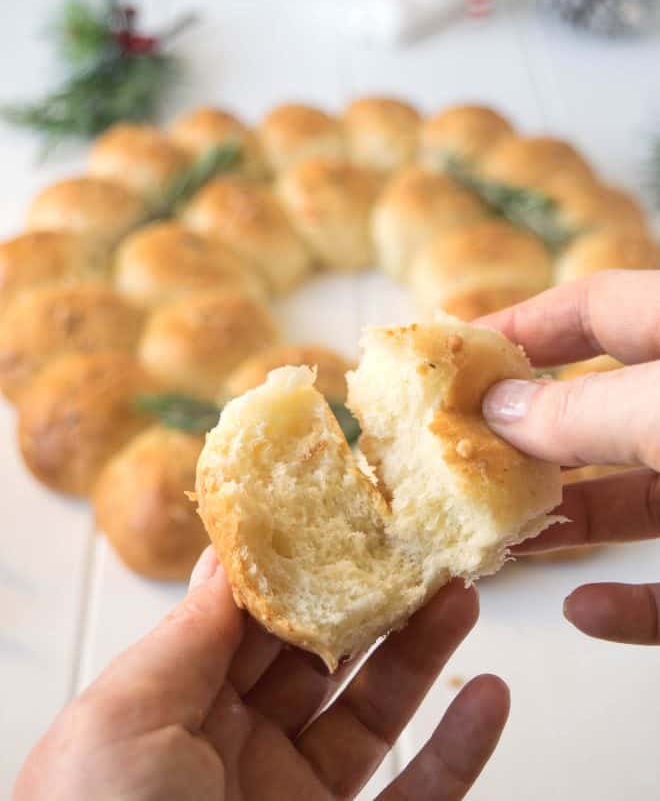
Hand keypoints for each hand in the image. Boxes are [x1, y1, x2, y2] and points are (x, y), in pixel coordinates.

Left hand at [14, 546, 508, 800]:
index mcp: (179, 708)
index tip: (345, 513)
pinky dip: (459, 750)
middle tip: (417, 543)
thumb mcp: (124, 716)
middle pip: (321, 657)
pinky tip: (489, 697)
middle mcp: (239, 748)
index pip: (253, 620)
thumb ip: (188, 634)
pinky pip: (418, 799)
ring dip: (422, 654)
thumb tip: (230, 552)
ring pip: (373, 715)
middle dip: (370, 597)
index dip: (301, 566)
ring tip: (461, 594)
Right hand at [478, 269, 659, 644]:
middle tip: (453, 457)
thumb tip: (496, 409)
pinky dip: (633, 605)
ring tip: (498, 540)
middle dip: (527, 437)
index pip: (594, 307)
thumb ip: (581, 413)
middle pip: (600, 412)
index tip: (448, 356)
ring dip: (566, 523)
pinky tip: (587, 609)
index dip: (520, 324)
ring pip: (633, 501)